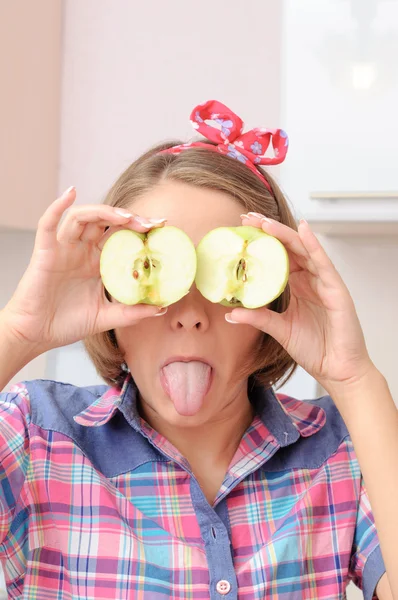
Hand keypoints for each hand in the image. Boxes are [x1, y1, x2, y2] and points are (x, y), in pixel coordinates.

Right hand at [2, 187, 167, 353]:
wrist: (37, 335)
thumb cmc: (67, 324)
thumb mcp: (106, 317)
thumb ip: (132, 312)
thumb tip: (162, 308)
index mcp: (97, 262)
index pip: (122, 237)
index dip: (141, 229)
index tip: (162, 228)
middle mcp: (82, 251)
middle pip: (107, 223)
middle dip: (130, 219)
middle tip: (152, 224)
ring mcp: (64, 249)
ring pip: (84, 217)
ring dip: (105, 212)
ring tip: (127, 217)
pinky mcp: (45, 252)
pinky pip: (48, 224)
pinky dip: (57, 206)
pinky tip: (70, 193)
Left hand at [225, 213, 374, 395]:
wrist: (337, 370)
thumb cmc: (314, 349)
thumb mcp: (279, 330)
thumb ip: (258, 318)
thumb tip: (230, 313)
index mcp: (297, 286)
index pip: (277, 257)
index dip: (261, 242)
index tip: (241, 229)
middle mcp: (310, 279)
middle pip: (288, 248)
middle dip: (268, 231)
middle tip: (247, 218)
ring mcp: (324, 282)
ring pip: (303, 250)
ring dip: (284, 234)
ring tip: (265, 221)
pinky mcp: (336, 289)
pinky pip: (323, 263)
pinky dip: (313, 245)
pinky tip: (303, 229)